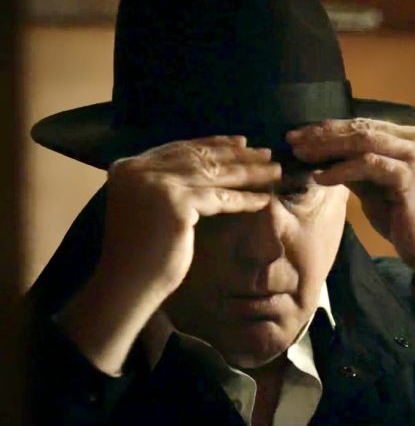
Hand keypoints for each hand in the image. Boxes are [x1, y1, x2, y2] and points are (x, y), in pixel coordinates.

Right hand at [99, 135, 280, 296]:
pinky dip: (244, 199)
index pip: (181, 148)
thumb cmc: (141, 251)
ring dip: (248, 172)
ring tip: (275, 170)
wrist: (128, 284)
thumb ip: (168, 181)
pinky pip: (219, 198)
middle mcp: (139, 169)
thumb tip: (209, 163)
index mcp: (129, 166)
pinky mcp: (175, 203)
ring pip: (214, 174)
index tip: (242, 142)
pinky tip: (264, 199)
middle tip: (266, 152)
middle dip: (237, 154)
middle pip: (200, 157)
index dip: (215, 144)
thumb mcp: (152, 205)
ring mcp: (156, 183)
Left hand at [287, 118, 414, 279]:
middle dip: (324, 133)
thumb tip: (323, 155)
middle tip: (293, 139)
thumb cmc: (410, 223)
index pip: (367, 125)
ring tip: (301, 154)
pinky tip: (321, 177)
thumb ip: (358, 169)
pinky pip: (369, 165)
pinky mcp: (413, 176)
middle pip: (363, 128)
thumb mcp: (378, 190)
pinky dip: (342, 170)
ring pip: (364, 141)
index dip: (332, 128)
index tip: (301, 134)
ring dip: (328, 147)